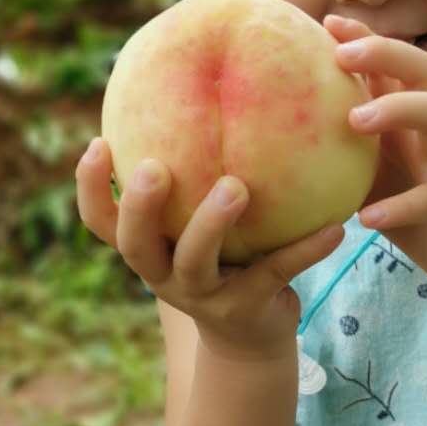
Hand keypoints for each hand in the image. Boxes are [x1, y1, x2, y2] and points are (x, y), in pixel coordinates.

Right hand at [75, 139, 345, 361]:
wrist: (251, 337)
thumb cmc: (226, 260)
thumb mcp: (201, 225)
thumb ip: (196, 176)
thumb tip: (210, 88)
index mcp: (148, 249)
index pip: (101, 222)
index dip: (91, 188)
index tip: (98, 142)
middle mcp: (164, 275)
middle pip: (135, 244)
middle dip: (139, 206)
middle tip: (153, 167)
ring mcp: (203, 296)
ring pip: (195, 261)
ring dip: (212, 222)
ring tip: (237, 187)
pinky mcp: (246, 309)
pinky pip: (276, 272)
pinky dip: (305, 250)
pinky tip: (336, 228)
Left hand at [325, 15, 426, 298]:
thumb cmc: (401, 204)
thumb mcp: (364, 167)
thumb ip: (337, 141)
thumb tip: (275, 120)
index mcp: (408, 116)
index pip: (394, 61)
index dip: (366, 37)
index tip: (328, 24)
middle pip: (426, 70)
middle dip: (387, 53)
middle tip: (343, 58)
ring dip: (399, 109)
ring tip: (355, 121)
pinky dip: (400, 206)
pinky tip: (366, 217)